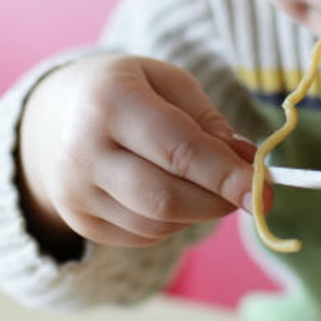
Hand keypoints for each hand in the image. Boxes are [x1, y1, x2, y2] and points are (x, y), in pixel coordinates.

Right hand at [17, 54, 256, 254]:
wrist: (55, 113)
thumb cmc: (125, 89)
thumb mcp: (168, 83)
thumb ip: (209, 122)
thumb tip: (247, 162)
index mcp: (109, 102)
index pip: (178, 150)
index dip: (226, 175)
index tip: (265, 190)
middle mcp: (83, 152)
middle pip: (166, 198)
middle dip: (218, 201)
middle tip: (249, 193)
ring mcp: (75, 193)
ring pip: (157, 224)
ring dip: (198, 212)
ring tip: (208, 184)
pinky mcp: (79, 222)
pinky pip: (143, 236)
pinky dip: (173, 222)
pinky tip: (174, 193)